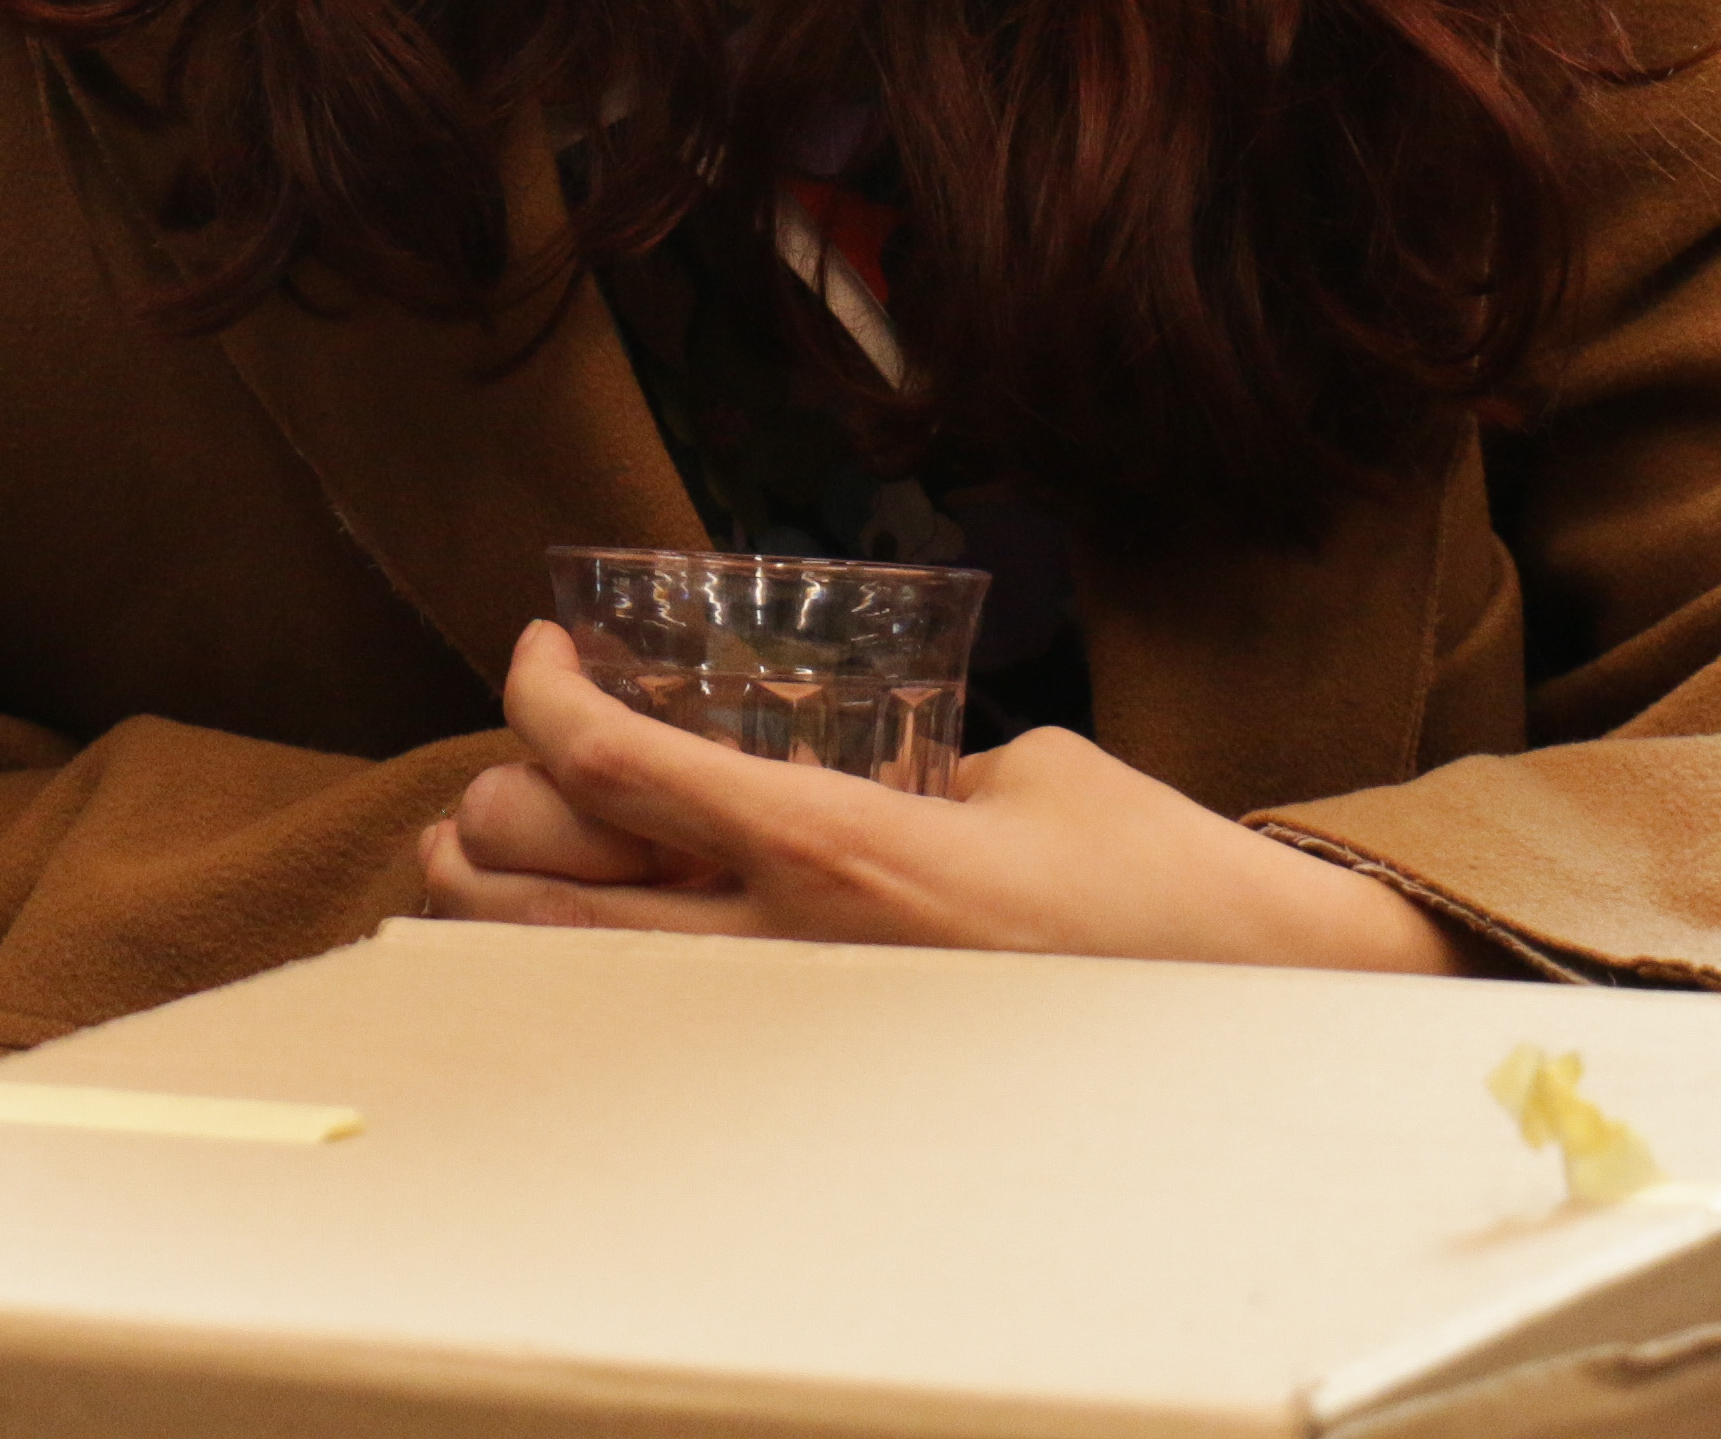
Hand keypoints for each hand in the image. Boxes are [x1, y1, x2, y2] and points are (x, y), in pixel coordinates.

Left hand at [415, 623, 1483, 974]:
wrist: (1235, 1001)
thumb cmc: (1143, 871)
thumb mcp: (1013, 768)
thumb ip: (900, 756)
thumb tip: (836, 758)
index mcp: (827, 841)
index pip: (610, 760)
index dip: (539, 690)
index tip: (537, 648)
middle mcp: (778, 946)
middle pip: (534, 874)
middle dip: (484, 807)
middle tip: (512, 757)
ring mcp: (783, 1024)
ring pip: (558, 970)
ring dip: (494, 903)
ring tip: (491, 846)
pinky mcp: (810, 1071)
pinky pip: (644, 1024)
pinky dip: (571, 973)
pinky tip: (572, 930)